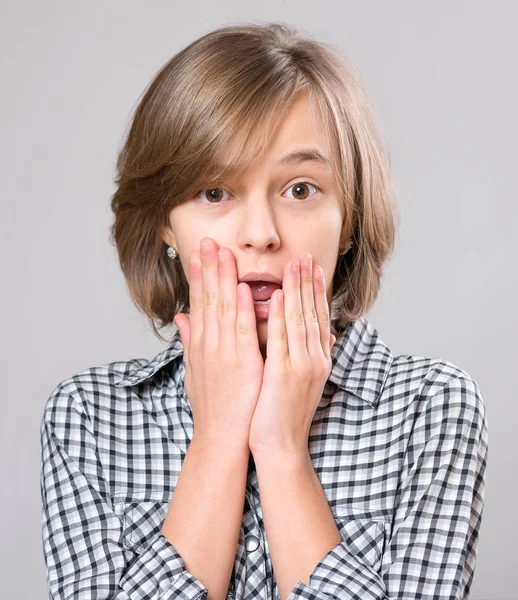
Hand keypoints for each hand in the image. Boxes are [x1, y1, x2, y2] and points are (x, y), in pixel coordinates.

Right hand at [174, 237, 263, 450]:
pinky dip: (242, 309)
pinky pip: (242, 331)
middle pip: (207, 299)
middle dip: (208, 268)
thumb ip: (189, 340)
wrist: (220, 437)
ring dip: (223, 279)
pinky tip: (241, 289)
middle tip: (209, 241)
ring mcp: (224, 353)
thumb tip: (180, 317)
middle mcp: (208, 344)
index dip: (198, 275)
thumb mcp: (194, 370)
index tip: (199, 253)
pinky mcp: (242, 364)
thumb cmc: (211, 405)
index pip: (198, 302)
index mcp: (200, 344)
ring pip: (223, 308)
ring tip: (223, 252)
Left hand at [248, 253, 336, 456]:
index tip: (312, 267)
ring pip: (302, 320)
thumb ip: (305, 355)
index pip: (318, 317)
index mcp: (317, 359)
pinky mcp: (286, 375)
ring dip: (299, 289)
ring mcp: (303, 366)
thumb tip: (316, 336)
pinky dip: (283, 315)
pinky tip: (281, 295)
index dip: (315, 291)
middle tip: (305, 254)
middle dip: (309, 281)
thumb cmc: (284, 414)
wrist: (281, 446)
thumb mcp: (300, 381)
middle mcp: (315, 359)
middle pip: (313, 313)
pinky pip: (284, 339)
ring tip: (295, 263)